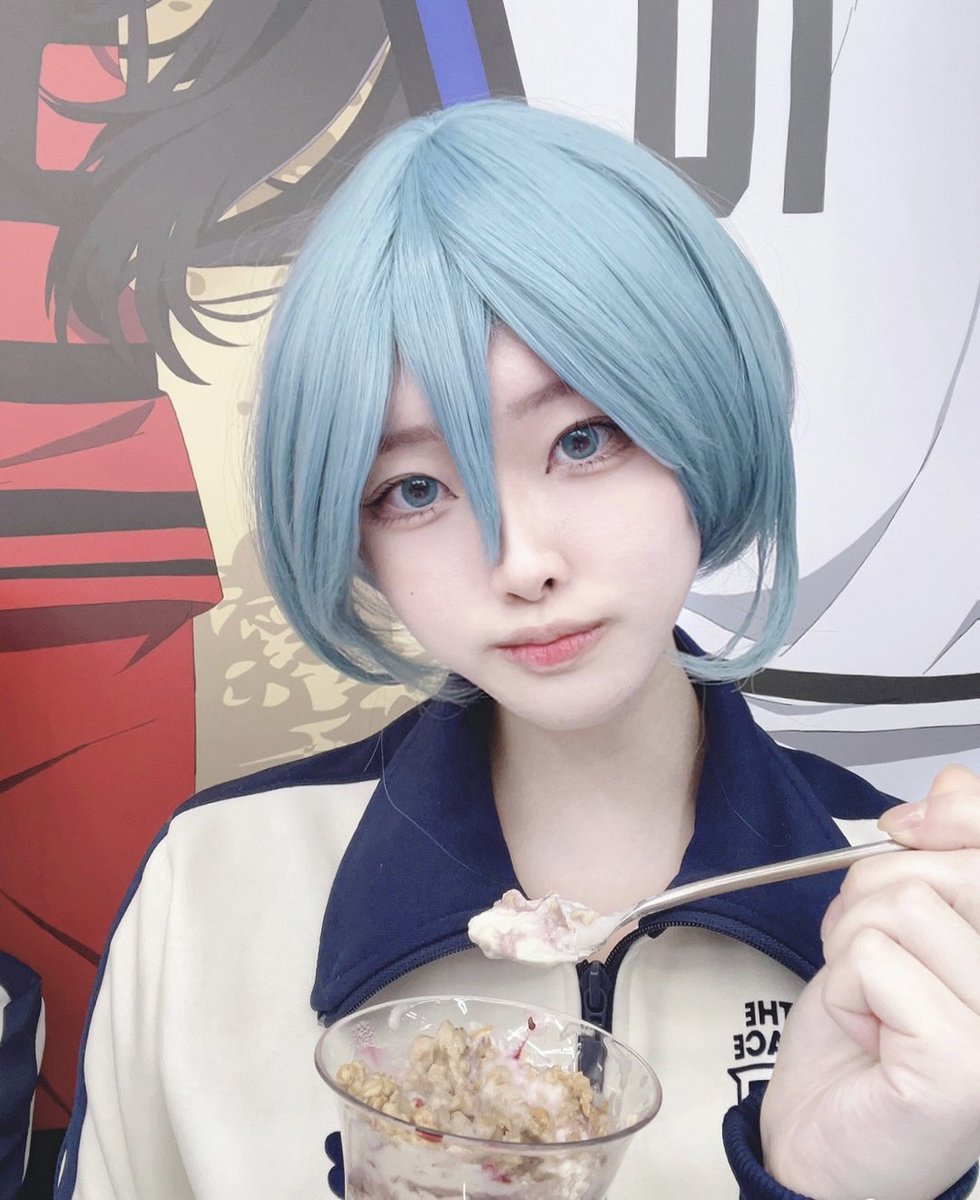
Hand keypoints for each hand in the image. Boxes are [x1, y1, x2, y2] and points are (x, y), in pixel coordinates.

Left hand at [760, 764, 979, 1199]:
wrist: (827, 1144)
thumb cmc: (866, 1039)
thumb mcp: (898, 926)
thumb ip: (935, 858)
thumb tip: (952, 786)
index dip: (960, 813)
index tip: (911, 827)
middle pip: (945, 865)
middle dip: (874, 892)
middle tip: (870, 954)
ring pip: (901, 902)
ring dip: (851, 942)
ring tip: (868, 998)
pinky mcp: (965, 1063)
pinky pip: (873, 956)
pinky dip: (842, 984)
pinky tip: (864, 1030)